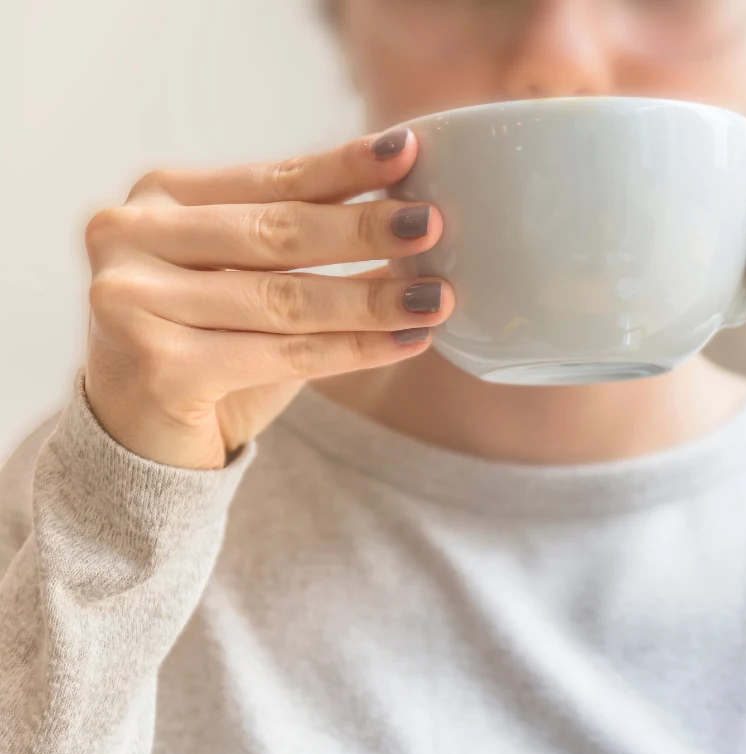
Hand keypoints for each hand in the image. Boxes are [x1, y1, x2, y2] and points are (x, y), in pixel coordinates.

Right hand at [84, 126, 452, 470]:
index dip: (346, 167)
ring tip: (437, 297)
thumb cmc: (207, 343)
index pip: (274, 177)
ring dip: (373, 298)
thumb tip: (411, 216)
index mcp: (162, 197)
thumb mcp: (250, 278)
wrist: (138, 434)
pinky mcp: (158, 366)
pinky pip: (282, 355)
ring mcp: (135, 301)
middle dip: (364, 230)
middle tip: (432, 224)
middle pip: (278, 232)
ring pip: (286, 299)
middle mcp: (132, 236)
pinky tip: (407, 343)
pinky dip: (354, 350)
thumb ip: (306, 244)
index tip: (409, 152)